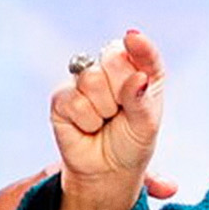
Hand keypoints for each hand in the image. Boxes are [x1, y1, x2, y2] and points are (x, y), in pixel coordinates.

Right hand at [51, 30, 168, 209]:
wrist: (107, 171)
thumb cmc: (131, 143)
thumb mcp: (146, 124)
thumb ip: (141, 98)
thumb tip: (137, 77)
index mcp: (137, 70)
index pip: (139, 50)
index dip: (139, 46)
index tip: (133, 37)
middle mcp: (110, 71)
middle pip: (114, 58)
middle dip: (122, 90)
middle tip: (121, 113)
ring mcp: (83, 82)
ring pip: (93, 79)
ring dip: (104, 109)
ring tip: (104, 122)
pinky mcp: (62, 98)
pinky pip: (74, 100)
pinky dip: (86, 120)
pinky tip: (88, 127)